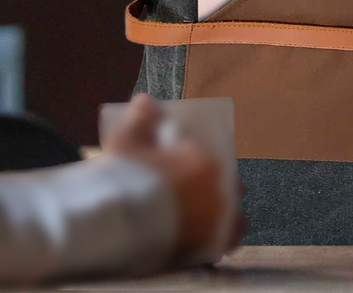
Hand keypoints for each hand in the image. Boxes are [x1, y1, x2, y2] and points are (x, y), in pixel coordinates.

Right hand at [105, 96, 245, 264]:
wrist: (119, 224)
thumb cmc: (126, 177)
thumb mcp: (127, 139)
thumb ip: (142, 118)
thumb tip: (146, 101)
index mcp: (205, 161)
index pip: (212, 158)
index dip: (201, 163)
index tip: (189, 169)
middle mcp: (218, 192)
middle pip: (229, 188)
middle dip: (220, 189)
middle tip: (201, 196)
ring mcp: (215, 224)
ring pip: (233, 221)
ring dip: (226, 220)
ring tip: (211, 223)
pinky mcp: (207, 250)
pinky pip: (223, 247)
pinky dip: (219, 245)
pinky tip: (210, 246)